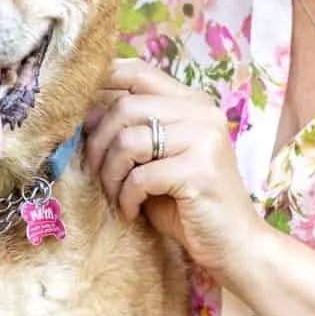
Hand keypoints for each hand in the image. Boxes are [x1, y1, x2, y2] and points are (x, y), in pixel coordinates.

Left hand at [84, 57, 262, 275]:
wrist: (234, 245)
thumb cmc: (187, 203)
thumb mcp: (156, 159)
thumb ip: (131, 132)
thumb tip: (82, 116)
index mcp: (192, 102)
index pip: (139, 71)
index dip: (102, 83)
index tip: (81, 114)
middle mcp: (201, 113)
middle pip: (125, 107)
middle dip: (98, 143)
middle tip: (96, 172)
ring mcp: (204, 139)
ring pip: (128, 141)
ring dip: (110, 173)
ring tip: (115, 194)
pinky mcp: (200, 171)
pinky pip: (140, 176)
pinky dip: (127, 197)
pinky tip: (132, 211)